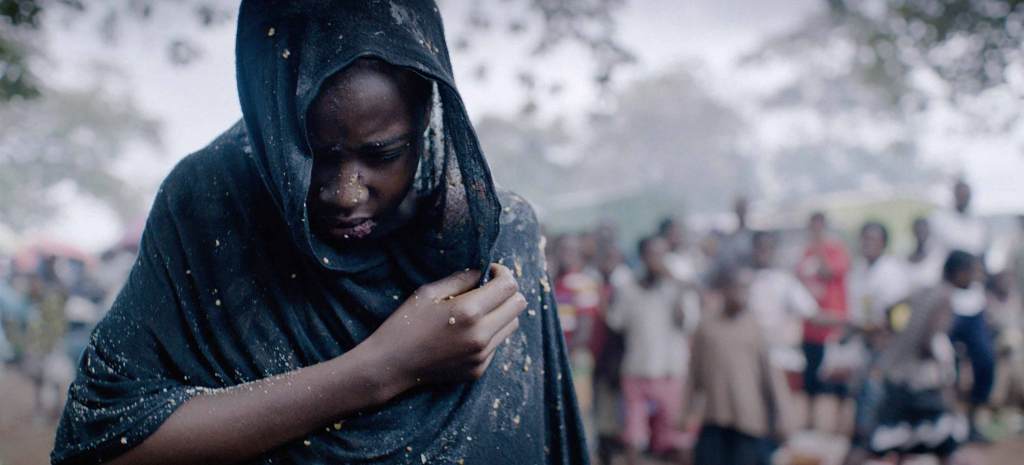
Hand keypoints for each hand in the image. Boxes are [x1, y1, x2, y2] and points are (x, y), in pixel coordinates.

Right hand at [365, 264, 526, 389]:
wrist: (391, 365)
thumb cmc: (406, 323)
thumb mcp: (429, 292)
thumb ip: (461, 279)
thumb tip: (484, 273)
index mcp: (469, 312)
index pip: (509, 286)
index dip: (502, 273)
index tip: (489, 272)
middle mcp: (481, 336)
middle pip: (519, 305)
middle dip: (507, 292)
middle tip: (488, 289)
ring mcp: (482, 356)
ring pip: (512, 326)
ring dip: (501, 313)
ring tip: (477, 311)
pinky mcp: (479, 370)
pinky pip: (497, 344)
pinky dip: (489, 334)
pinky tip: (465, 333)